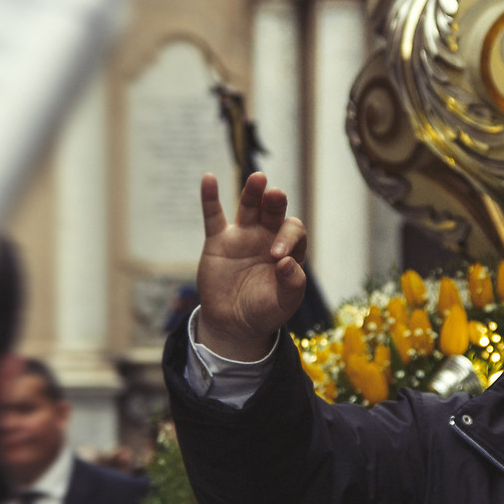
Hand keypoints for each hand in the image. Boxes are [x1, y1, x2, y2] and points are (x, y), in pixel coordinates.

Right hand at [195, 171, 306, 359]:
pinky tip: (209, 178)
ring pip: (248, 207)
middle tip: (275, 195)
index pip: (293, 231)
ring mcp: (242, 236)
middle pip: (273, 211)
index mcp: (288, 250)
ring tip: (258, 179)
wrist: (234, 324)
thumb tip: (287, 262)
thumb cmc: (264, 312)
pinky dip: (210, 197)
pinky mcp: (218, 241)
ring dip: (253, 192)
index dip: (288, 238)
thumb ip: (292, 284)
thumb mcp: (284, 303)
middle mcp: (267, 237)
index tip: (276, 257)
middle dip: (275, 202)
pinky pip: (213, 215)